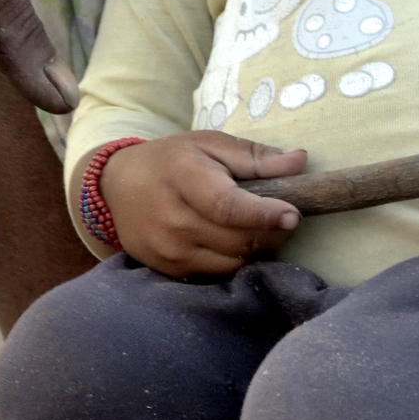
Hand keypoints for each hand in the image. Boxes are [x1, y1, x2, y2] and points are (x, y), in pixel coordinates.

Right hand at [100, 131, 306, 274]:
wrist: (118, 186)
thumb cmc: (172, 159)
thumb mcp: (211, 144)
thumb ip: (255, 156)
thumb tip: (300, 160)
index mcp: (185, 179)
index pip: (229, 207)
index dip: (265, 214)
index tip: (294, 215)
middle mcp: (174, 221)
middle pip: (236, 241)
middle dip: (269, 233)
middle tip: (284, 217)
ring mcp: (168, 251)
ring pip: (230, 263)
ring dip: (255, 249)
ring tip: (261, 228)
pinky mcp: (167, 271)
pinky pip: (214, 275)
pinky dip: (233, 262)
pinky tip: (236, 242)